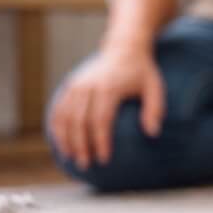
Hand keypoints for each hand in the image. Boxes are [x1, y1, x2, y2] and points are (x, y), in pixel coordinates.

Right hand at [48, 45, 165, 169]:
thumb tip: (153, 134)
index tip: (104, 158)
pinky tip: (60, 142)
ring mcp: (77, 84)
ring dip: (66, 139)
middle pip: (80, 121)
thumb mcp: (155, 88)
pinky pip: (59, 108)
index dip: (101, 141)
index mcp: (110, 88)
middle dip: (81, 145)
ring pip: (65, 116)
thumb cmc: (142, 72)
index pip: (101, 119)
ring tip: (72, 158)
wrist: (124, 48)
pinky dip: (57, 126)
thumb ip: (155, 110)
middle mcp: (89, 86)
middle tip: (86, 164)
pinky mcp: (71, 85)